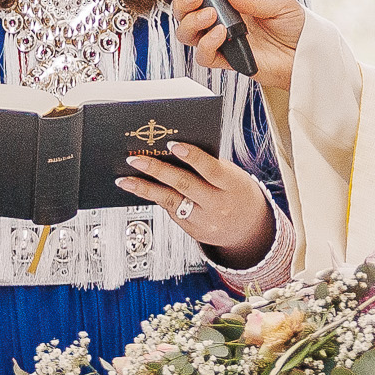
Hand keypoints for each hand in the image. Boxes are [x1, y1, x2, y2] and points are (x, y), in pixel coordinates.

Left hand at [125, 136, 274, 268]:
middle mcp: (218, 205)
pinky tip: (140, 189)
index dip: (191, 156)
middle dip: (157, 170)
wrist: (249, 228)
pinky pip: (170, 211)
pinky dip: (154, 198)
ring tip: (125, 180)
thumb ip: (209, 165)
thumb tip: (173, 150)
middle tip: (135, 159)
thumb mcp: (233, 176)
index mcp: (232, 186)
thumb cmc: (236, 192)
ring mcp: (204, 220)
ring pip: (170, 201)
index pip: (211, 169)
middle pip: (184, 185)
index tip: (171, 144)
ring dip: (145, 188)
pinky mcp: (193, 230)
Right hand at [167, 0, 304, 104]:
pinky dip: (207, 45)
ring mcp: (223, 41)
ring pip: (188, 35)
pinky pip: (204, 56)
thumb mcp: (281, 3)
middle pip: (186, 14)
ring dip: (192, 23)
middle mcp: (223, 20)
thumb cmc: (297, 27)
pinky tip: (221, 35)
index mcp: (232, 2)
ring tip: (211, 17)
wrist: (308, 55)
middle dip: (182, 3)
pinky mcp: (229, 60)